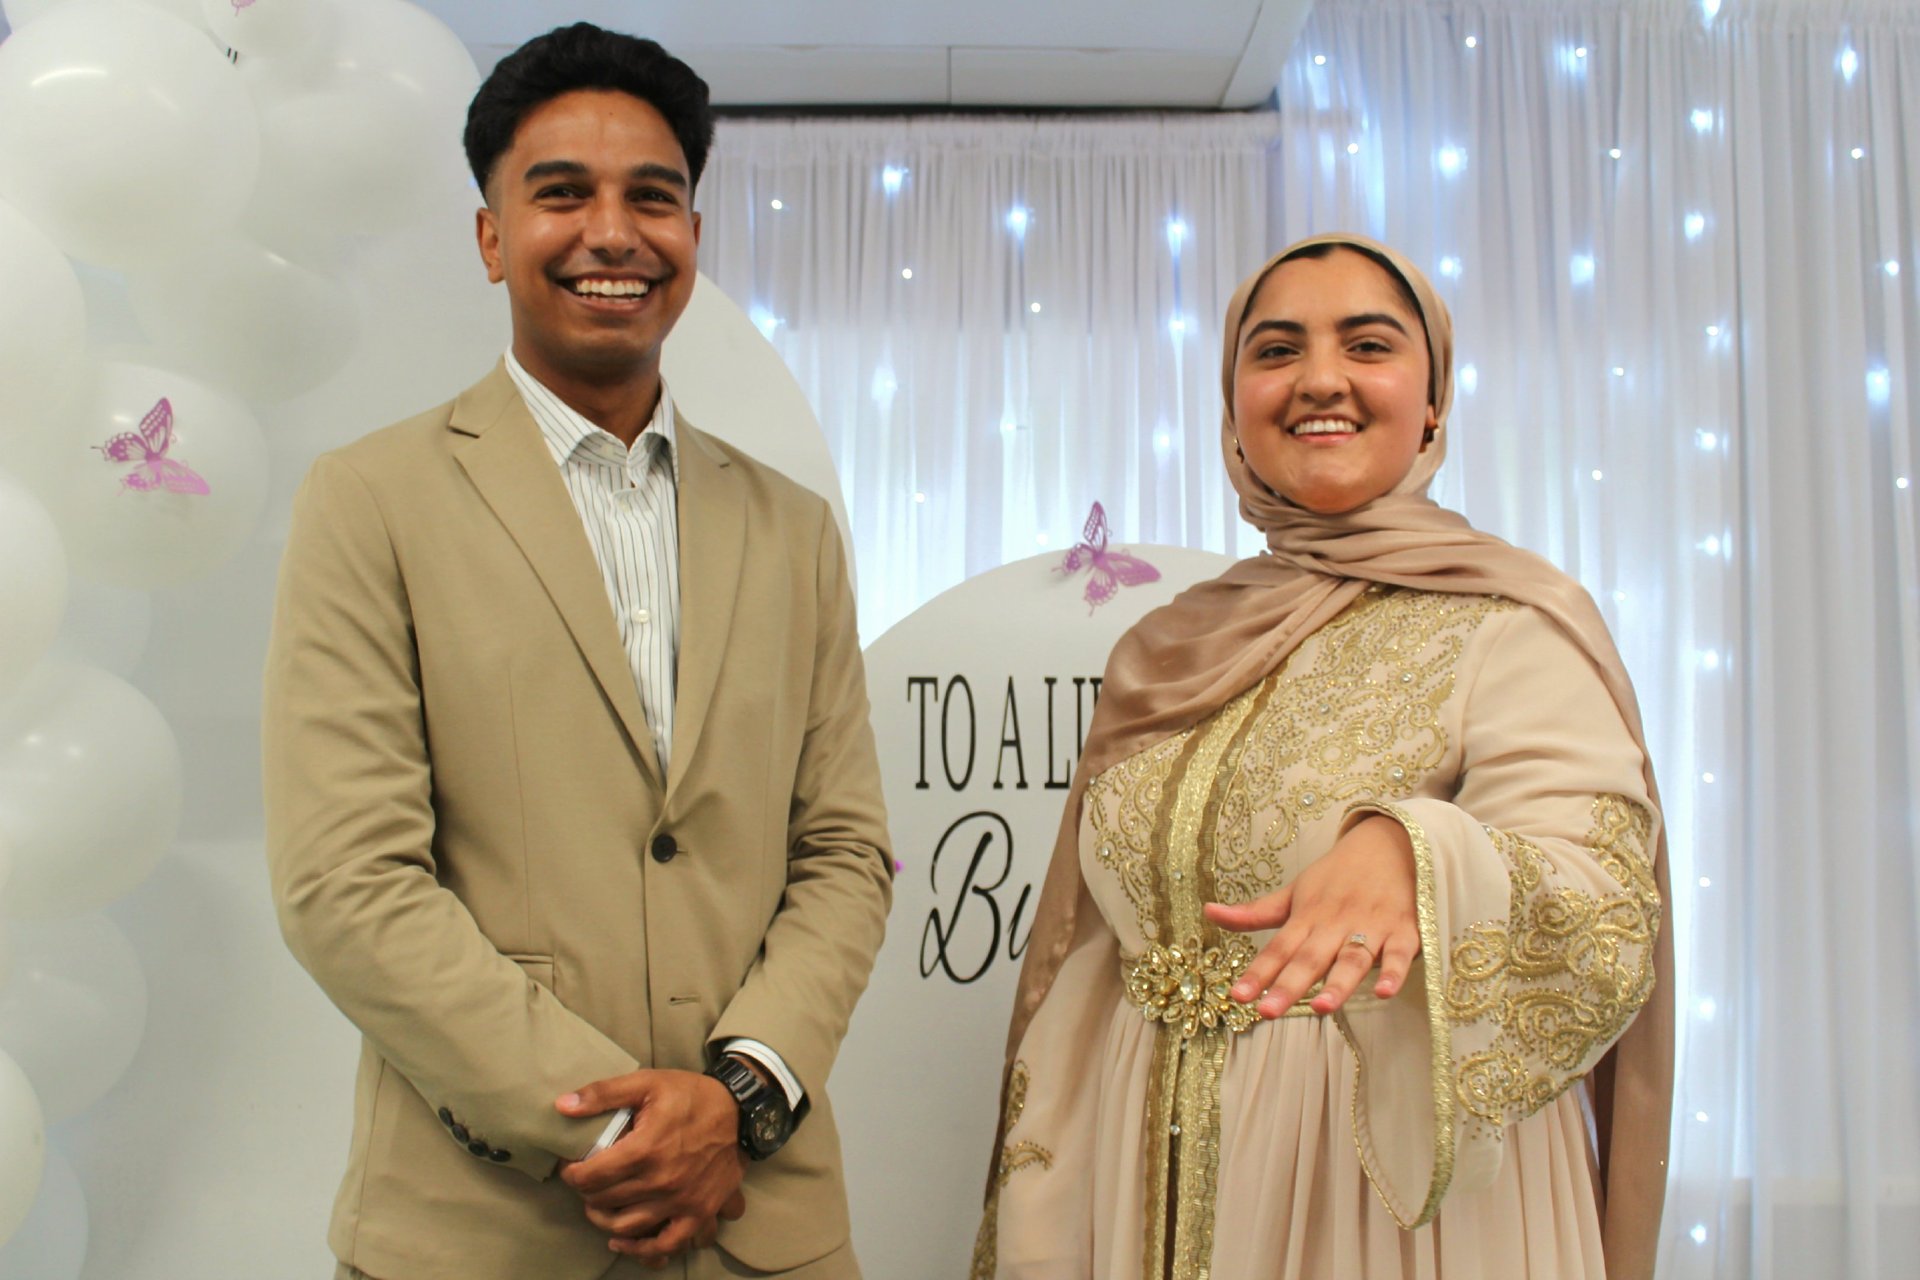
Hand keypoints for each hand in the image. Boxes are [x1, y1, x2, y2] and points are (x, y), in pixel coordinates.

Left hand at [555, 1069, 747, 1265]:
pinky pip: (666, 1245)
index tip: (571, 1166)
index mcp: (646, 1149)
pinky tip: (623, 1241)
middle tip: (586, 1179)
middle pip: (604, 1201)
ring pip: (626, 1227)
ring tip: (599, 1205)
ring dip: (603, 1219)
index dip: (572, 1173)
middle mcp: (661, 1181)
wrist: (741, 1111)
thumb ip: (603, 1094)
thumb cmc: (691, 1096)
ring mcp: (681, 1201)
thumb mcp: (647, 1083)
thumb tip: (562, 1106)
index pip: (591, 1176)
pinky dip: (641, 1250)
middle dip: (587, 1191)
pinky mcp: (699, 1213)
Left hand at [1202, 814, 1419, 1016]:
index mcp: (1307, 916)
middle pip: (1310, 957)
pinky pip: (1400, 954)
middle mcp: (1336, 923)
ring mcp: (1371, 927)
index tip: (1238, 996)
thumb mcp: (1294, 891)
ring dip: (1338, 983)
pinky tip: (1384, 992)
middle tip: (1267, 1011)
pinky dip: (1394, 972)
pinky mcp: (1404, 931)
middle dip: (1289, 985)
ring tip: (1322, 1009)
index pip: (1278, 948)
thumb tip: (1209, 912)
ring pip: (1353, 959)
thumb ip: (1256, 912)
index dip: (1258, 972)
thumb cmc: (1337, 876)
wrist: (1390, 843)